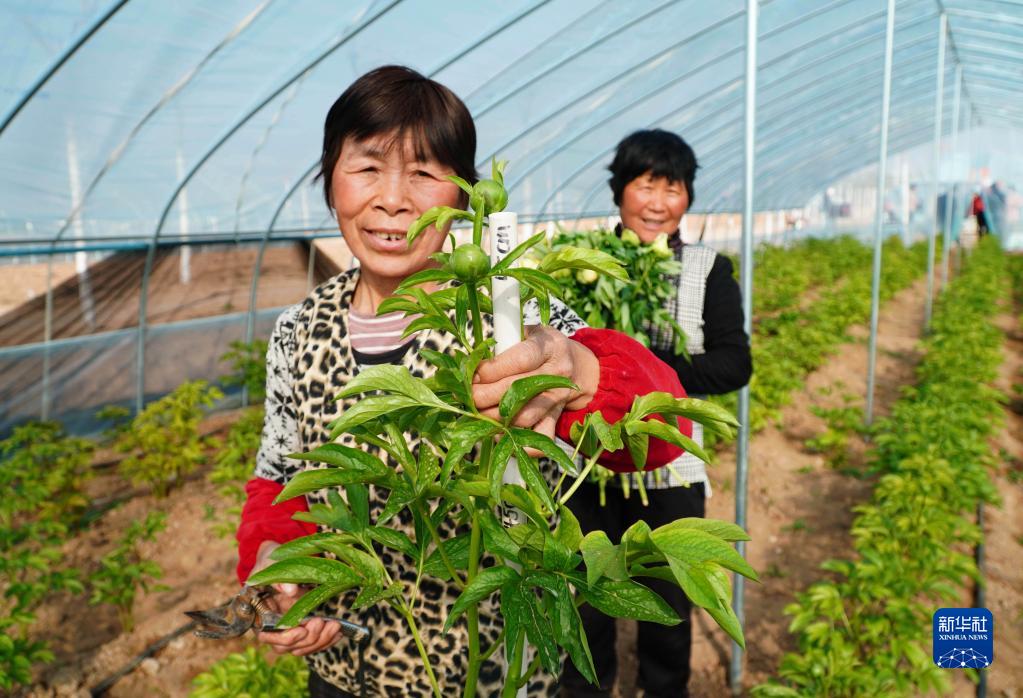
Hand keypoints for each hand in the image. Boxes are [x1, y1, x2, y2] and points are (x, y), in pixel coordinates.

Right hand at [249, 541, 341, 655]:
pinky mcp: (304, 626)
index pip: (267, 636)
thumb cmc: (271, 561)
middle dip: (308, 638)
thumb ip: (279, 577)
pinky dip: (327, 639)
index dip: (285, 638)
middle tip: (321, 622)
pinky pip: (314, 641)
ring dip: (320, 640)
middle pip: (288, 645)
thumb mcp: (271, 563)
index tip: (301, 630)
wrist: (282, 560)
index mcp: (259, 613)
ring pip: (303, 646)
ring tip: (334, 625)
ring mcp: (289, 628)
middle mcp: (273, 626)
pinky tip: (339, 631)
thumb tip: (291, 591)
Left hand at [472, 325, 597, 443]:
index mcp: (549, 346)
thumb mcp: (528, 332)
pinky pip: (541, 438)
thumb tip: (470, 360)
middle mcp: (556, 373)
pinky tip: (500, 432)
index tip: (472, 374)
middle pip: (517, 390)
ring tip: (477, 412)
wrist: (578, 366)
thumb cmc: (543, 346)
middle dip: (484, 396)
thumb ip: (504, 341)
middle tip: (466, 396)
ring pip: (524, 417)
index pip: (520, 360)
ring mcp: (557, 398)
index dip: (492, 369)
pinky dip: (520, 442)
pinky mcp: (556, 418)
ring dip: (494, 419)